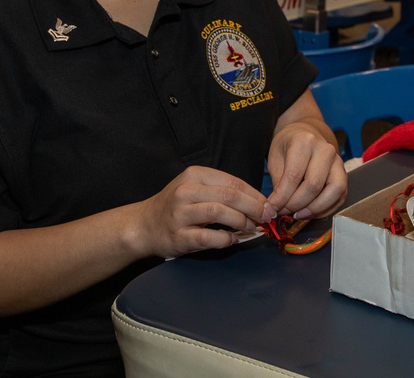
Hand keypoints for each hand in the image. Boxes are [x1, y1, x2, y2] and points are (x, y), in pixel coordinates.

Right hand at [136, 165, 274, 258]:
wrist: (144, 225)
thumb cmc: (177, 206)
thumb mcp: (197, 189)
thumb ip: (223, 191)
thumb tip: (259, 202)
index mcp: (195, 175)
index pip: (233, 182)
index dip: (256, 194)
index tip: (269, 205)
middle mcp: (186, 191)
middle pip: (230, 195)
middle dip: (254, 207)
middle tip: (266, 217)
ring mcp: (180, 213)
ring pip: (219, 212)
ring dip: (241, 221)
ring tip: (251, 227)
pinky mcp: (178, 235)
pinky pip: (208, 236)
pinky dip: (225, 238)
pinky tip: (232, 239)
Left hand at [266, 90, 347, 219]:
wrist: (306, 133)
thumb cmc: (288, 146)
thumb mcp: (275, 158)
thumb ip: (277, 183)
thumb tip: (275, 208)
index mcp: (304, 142)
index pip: (294, 176)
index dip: (282, 197)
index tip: (272, 208)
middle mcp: (325, 150)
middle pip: (314, 185)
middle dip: (297, 204)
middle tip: (284, 211)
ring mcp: (338, 161)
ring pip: (334, 191)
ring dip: (315, 208)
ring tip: (299, 214)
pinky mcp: (344, 173)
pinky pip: (341, 196)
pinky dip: (326, 209)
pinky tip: (310, 212)